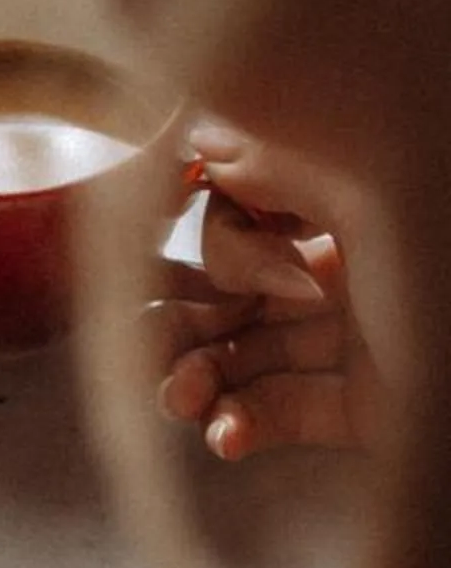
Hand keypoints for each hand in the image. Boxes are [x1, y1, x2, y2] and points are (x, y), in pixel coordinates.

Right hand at [147, 127, 379, 460]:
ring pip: (252, 348)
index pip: (255, 200)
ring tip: (178, 399)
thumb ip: (288, 163)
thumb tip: (205, 132)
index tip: (175, 235)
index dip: (213, 224)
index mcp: (363, 203)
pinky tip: (225, 435)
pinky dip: (244, 423)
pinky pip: (286, 409)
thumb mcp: (376, 199)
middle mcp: (359, 263)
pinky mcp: (367, 409)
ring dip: (199, 373)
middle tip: (146, 335)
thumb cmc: (446, 287)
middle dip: (186, 308)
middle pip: (240, 279)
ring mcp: (362, 338)